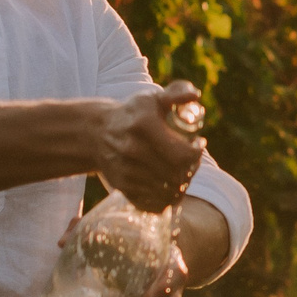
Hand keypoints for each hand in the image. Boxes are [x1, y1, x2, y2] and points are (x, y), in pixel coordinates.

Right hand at [94, 82, 203, 211]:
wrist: (97, 133)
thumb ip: (176, 93)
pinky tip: (169, 185)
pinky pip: (153, 203)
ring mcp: (126, 171)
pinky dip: (166, 198)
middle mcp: (132, 150)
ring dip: (181, 184)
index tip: (198, 143)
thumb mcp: (152, 98)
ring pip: (167, 191)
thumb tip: (194, 96)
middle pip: (177, 174)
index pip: (182, 153)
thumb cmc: (133, 114)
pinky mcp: (122, 187)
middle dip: (191, 168)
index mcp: (144, 125)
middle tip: (192, 159)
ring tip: (183, 171)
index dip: (196, 153)